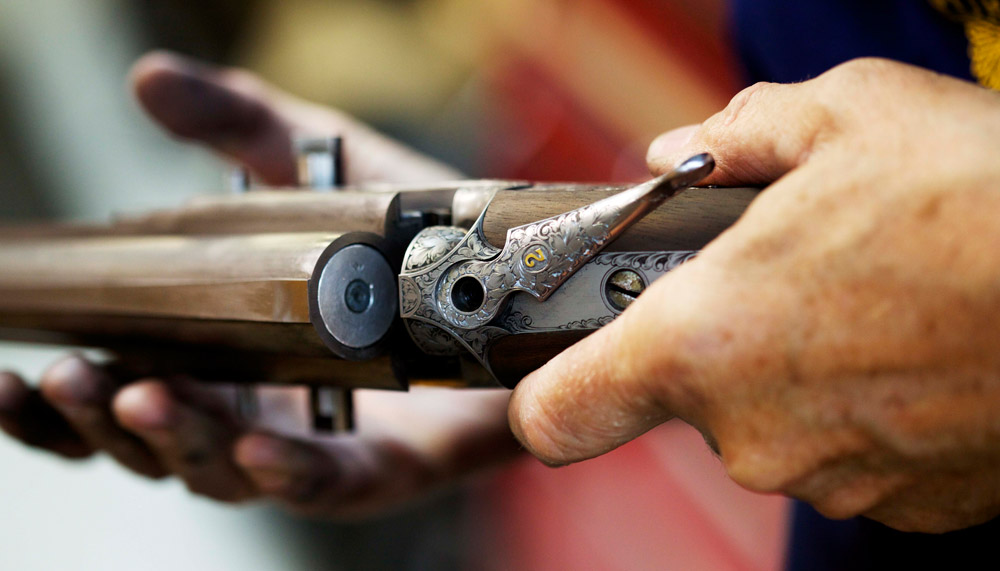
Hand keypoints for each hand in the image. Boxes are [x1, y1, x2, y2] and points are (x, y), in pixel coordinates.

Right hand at [0, 52, 517, 517]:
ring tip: (141, 397)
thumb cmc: (397, 229)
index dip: (54, 400)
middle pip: (151, 441)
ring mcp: (311, 443)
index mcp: (214, 354)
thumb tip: (148, 80)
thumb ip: (232, 126)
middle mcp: (250, 407)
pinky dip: (285, 470)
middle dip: (101, 418)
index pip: (113, 390)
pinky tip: (255, 445)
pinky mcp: (381, 467)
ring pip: (220, 467)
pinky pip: (326, 484)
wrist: (501, 268)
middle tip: (71, 378)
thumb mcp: (308, 159)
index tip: (11, 373)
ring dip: (175, 439)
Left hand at [508, 58, 999, 532]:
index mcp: (701, 339)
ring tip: (871, 302)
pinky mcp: (907, 505)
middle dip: (722, 341)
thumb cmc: (984, 197)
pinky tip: (916, 346)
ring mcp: (831, 476)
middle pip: (684, 399)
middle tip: (788, 280)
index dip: (545, 391)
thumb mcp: (846, 113)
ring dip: (801, 370)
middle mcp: (753, 430)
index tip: (560, 362)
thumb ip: (736, 136)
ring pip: (774, 425)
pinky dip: (864, 407)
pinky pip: (847, 452)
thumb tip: (682, 151)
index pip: (556, 414)